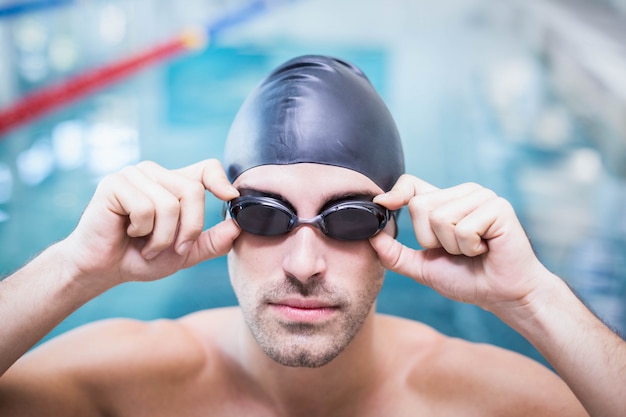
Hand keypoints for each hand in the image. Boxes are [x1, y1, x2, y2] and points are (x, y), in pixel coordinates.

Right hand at [61, 159, 240, 286]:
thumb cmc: (141, 258)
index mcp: (174, 183)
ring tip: (146, 245)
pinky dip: (141, 230)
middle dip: (190, 229)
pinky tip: (128, 232)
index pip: (207, 168)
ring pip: (170, 204)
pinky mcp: (114, 183)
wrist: (102, 269)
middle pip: (193, 191)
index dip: (221, 181)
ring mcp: (134, 175)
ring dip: (161, 237)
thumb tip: (238, 227)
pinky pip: (145, 208)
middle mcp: (156, 173)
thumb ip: (212, 241)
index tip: (230, 198)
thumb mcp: (185, 253)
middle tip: (173, 249)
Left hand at [370, 175, 549, 312]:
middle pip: (419, 205)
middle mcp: (463, 193)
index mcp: (445, 201)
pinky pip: (462, 228)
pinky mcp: (498, 207)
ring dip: (452, 247)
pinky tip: (485, 250)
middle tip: (456, 251)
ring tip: (472, 251)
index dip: (395, 193)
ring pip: (439, 217)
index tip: (383, 205)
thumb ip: (394, 253)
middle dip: (431, 240)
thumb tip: (370, 236)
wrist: (502, 295)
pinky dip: (469, 248)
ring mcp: (482, 197)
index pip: (410, 183)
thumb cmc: (467, 279)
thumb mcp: (422, 266)